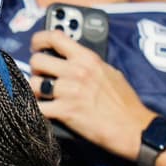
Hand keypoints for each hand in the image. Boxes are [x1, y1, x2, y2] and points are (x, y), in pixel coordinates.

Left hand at [28, 30, 154, 159]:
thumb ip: (89, 64)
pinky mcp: (64, 111)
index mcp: (88, 58)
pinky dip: (36, 110)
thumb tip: (72, 60)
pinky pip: (37, 107)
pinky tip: (43, 111)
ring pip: (33, 84)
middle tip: (42, 77)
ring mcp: (69, 91)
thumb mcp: (109, 72)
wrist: (132, 128)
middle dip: (36, 70)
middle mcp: (76, 71)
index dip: (39, 39)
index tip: (36, 46)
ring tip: (44, 96)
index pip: (55, 37)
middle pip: (37, 61)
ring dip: (34, 91)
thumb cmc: (124, 102)